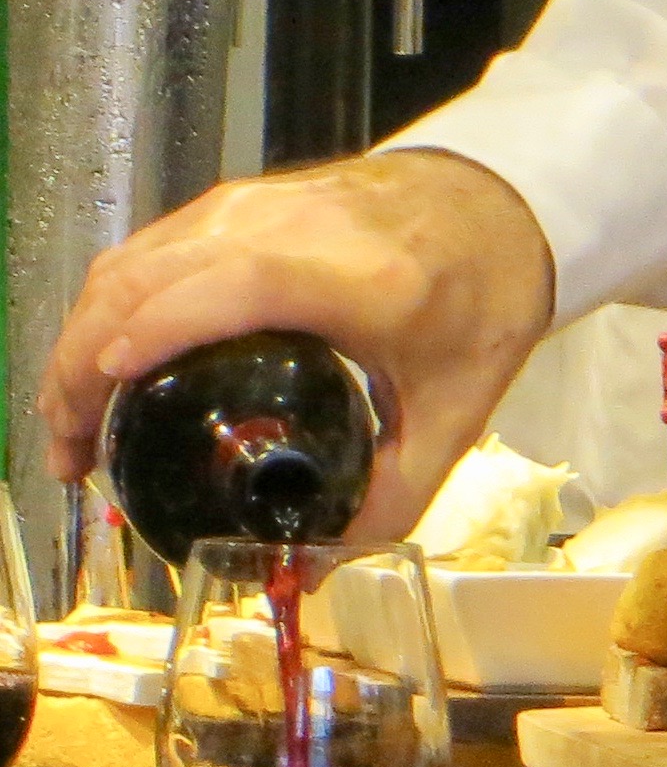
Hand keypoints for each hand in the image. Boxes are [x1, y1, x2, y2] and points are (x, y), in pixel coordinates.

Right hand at [41, 153, 556, 542]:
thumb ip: (397, 490)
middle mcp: (286, 227)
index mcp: (354, 278)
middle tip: (70, 454)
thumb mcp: (456, 407)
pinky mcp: (229, 202)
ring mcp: (249, 205)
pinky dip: (104, 308)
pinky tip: (99, 368)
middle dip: (83, 365)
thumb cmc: (480, 300)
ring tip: (71, 427)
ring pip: (129, 262)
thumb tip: (327, 565)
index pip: (230, 287)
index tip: (105, 390)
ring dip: (79, 339)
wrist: (496, 205)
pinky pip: (144, 251)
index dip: (157, 331)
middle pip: (149, 278)